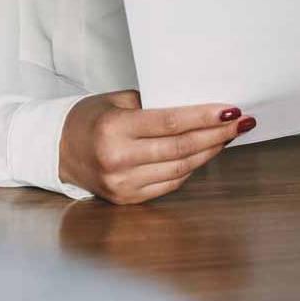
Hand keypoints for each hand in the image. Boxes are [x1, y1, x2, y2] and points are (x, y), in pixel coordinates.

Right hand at [59, 90, 253, 204]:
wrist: (58, 149)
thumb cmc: (90, 118)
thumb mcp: (117, 100)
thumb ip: (154, 104)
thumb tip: (200, 107)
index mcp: (114, 129)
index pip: (170, 123)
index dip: (205, 118)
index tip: (231, 111)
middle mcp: (118, 160)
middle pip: (180, 148)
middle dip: (216, 136)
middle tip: (241, 123)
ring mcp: (122, 184)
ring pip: (180, 169)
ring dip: (208, 152)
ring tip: (228, 137)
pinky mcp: (127, 199)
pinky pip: (169, 184)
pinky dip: (191, 168)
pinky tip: (204, 154)